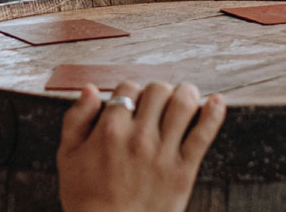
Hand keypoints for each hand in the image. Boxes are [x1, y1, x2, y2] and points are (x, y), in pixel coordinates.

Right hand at [57, 82, 225, 211]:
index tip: (133, 103)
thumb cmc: (86, 198)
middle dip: (158, 92)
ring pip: (183, 103)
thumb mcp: (68, 157)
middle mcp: (138, 137)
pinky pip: (203, 134)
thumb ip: (76, 119)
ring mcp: (163, 153)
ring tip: (186, 96)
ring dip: (187, 94)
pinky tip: (217, 102)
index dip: (131, 92)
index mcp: (109, 130)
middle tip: (159, 102)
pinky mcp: (183, 170)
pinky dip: (214, 113)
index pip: (128, 88)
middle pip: (158, 90)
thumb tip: (89, 89)